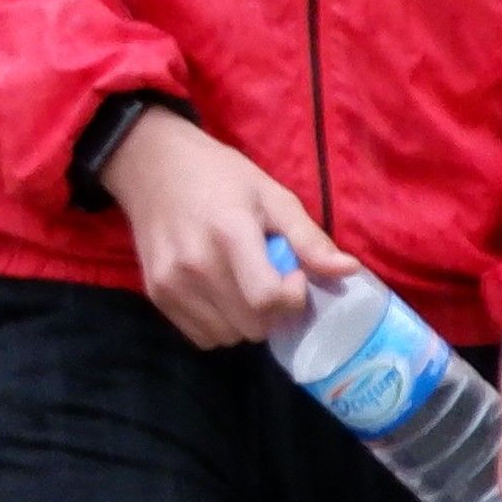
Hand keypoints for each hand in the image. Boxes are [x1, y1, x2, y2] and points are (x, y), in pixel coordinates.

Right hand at [102, 106, 348, 347]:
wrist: (151, 164)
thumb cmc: (220, 176)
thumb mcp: (271, 195)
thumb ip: (309, 238)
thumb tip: (350, 271)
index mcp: (229, 234)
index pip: (268, 299)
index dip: (292, 297)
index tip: (293, 273)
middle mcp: (195, 265)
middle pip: (252, 325)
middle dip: (273, 311)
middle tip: (269, 279)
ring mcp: (170, 282)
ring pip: (229, 337)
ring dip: (246, 321)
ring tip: (241, 286)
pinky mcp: (156, 294)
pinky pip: (202, 336)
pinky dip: (219, 324)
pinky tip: (219, 294)